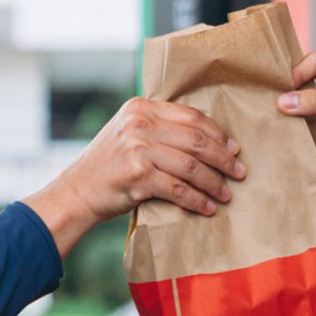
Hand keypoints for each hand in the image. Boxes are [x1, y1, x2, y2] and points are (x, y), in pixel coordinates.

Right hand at [24, 97, 245, 255]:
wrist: (77, 191)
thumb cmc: (110, 165)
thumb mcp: (130, 132)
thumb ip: (160, 127)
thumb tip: (209, 139)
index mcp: (141, 107)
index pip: (192, 116)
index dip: (218, 134)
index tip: (233, 149)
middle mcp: (140, 123)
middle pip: (197, 140)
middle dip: (223, 158)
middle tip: (239, 172)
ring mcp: (138, 148)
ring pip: (192, 166)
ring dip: (214, 183)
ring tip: (226, 194)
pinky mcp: (138, 176)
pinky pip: (179, 189)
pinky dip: (197, 200)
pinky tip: (207, 207)